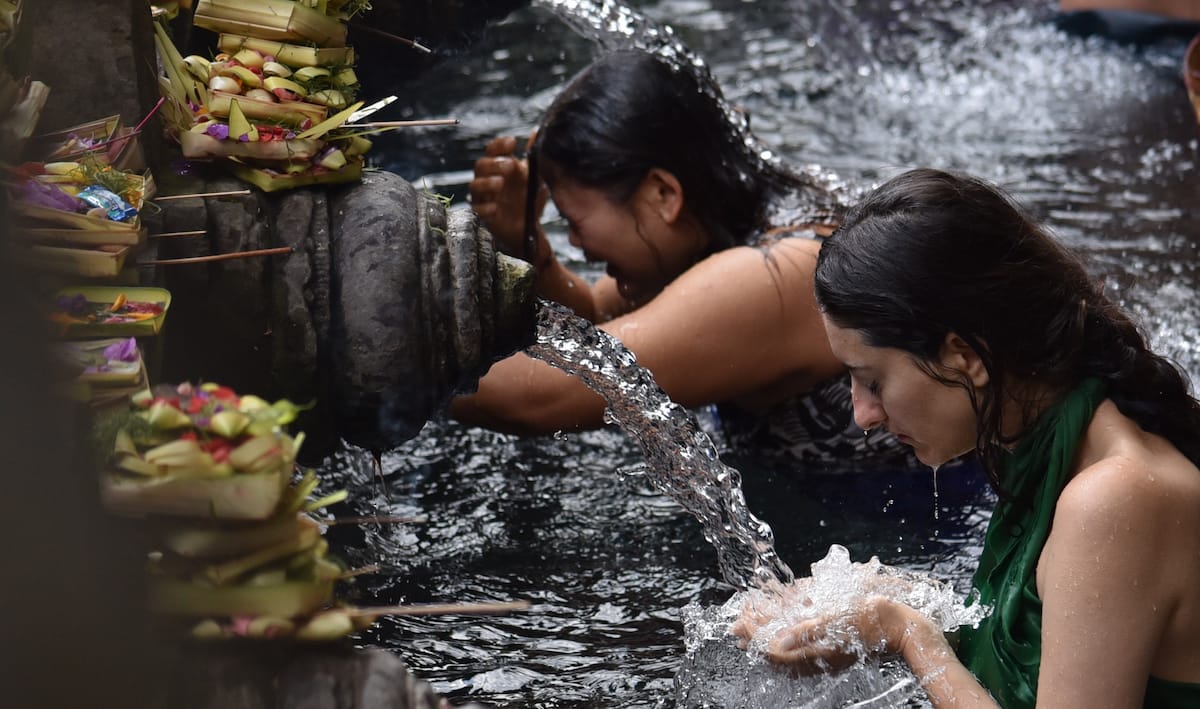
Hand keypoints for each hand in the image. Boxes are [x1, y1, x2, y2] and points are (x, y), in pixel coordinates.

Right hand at [468, 134, 548, 263]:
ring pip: (475, 186)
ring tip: (500, 183)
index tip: (512, 142)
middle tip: (510, 166)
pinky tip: (496, 208)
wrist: (530, 226)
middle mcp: (489, 179)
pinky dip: (486, 208)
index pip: (492, 149)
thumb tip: (537, 130)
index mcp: (500, 166)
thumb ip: (533, 156)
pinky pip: (478, 210)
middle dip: (493, 163)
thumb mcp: (535, 176)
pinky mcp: (484, 215)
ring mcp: (484, 197)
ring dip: (486, 183)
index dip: (499, 145)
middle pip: (481, 165)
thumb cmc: (529, 197)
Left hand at [733, 592, 912, 674]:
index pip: (773, 652)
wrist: (899, 627)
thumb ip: (806, 631)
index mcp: (816, 654)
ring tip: (751, 625)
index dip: (753, 635)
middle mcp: (817, 661)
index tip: (741, 616)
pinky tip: (779, 632)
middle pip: (775, 655)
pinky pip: (799, 653)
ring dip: (766, 639)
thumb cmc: (870, 619)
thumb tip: (777, 641)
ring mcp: (823, 659)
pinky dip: (783, 641)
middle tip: (737, 622)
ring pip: (786, 654)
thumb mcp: (836, 620)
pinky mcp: (830, 654)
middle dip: (753, 637)